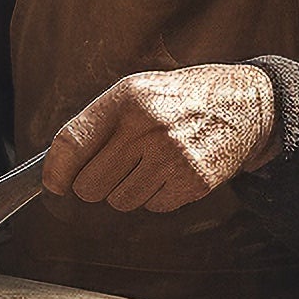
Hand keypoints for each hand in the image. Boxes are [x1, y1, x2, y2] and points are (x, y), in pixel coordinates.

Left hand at [43, 64, 278, 212]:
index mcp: (127, 98)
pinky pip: (152, 207)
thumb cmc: (181, 98)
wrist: (245, 104)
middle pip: (90, 185)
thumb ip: (99, 123)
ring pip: (120, 201)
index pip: (72, 142)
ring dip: (127, 191)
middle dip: (94, 184)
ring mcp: (173, 157)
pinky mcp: (194, 182)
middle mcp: (148, 127)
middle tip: (113, 169)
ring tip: (149, 164)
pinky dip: (156, 196)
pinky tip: (171, 171)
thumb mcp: (137, 91)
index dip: (55, 171)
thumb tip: (60, 167)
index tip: (53, 184)